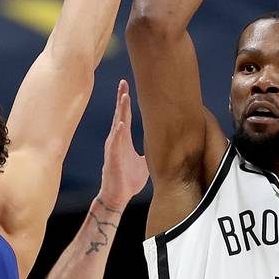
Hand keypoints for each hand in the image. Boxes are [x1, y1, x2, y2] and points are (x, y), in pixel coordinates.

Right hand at [97, 80, 148, 210]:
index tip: (127, 86)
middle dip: (121, 97)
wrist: (117, 196)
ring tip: (124, 96)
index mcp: (124, 138)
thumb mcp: (144, 161)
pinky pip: (115, 144)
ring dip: (120, 111)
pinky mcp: (112, 158)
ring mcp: (114, 147)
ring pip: (117, 125)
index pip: (125, 115)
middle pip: (119, 114)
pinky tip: (121, 124)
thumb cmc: (129, 179)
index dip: (126, 101)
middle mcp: (117, 139)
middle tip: (123, 82)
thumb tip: (165, 143)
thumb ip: (150, 150)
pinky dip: (118, 133)